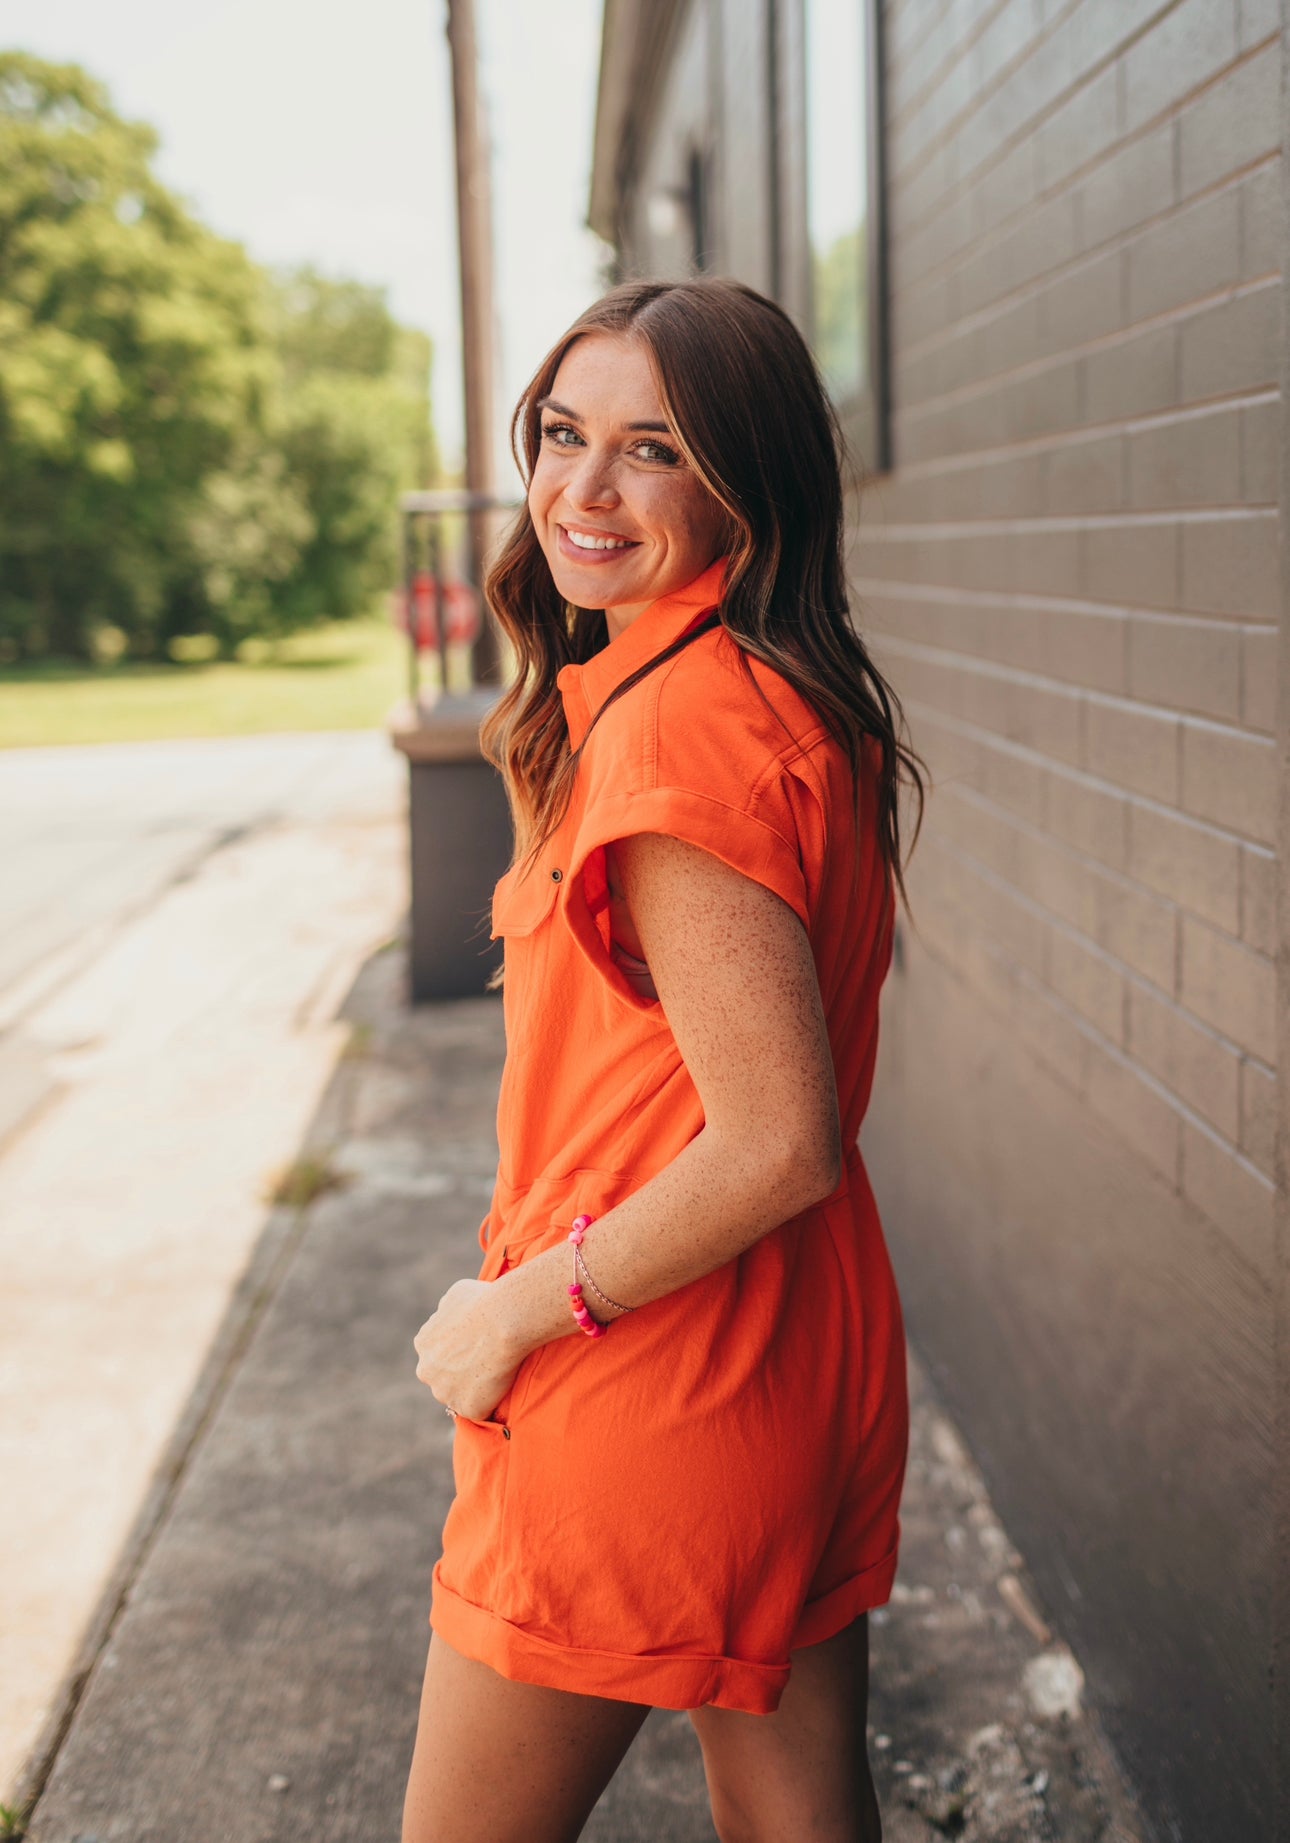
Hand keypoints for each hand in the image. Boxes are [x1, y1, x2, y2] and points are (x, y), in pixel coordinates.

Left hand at [414, 1278, 522, 1421]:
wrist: (504, 1321)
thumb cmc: (484, 1301)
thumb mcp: (456, 1294)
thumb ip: (447, 1310)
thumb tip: (449, 1313)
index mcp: (422, 1343)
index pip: (436, 1354)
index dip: (456, 1351)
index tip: (474, 1347)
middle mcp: (427, 1371)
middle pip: (442, 1378)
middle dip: (458, 1374)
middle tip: (485, 1363)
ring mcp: (446, 1393)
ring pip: (459, 1396)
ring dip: (474, 1389)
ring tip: (498, 1374)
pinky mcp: (469, 1409)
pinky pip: (481, 1408)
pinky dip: (492, 1401)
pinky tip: (505, 1384)